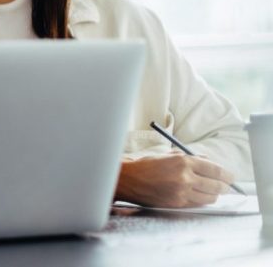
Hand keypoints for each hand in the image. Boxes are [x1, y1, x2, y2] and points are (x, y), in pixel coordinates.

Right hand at [114, 153, 235, 207]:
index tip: (230, 176)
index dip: (226, 174)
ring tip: (213, 191)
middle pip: (216, 185)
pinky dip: (202, 200)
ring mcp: (180, 192)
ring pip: (209, 197)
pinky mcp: (176, 203)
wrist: (127, 179)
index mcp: (183, 161)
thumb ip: (190, 158)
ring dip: (214, 195)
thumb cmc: (146, 165)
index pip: (215, 169)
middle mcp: (184, 177)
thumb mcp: (168, 155)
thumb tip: (208, 161)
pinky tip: (200, 196)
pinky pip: (197, 204)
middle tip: (226, 186)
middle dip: (224, 186)